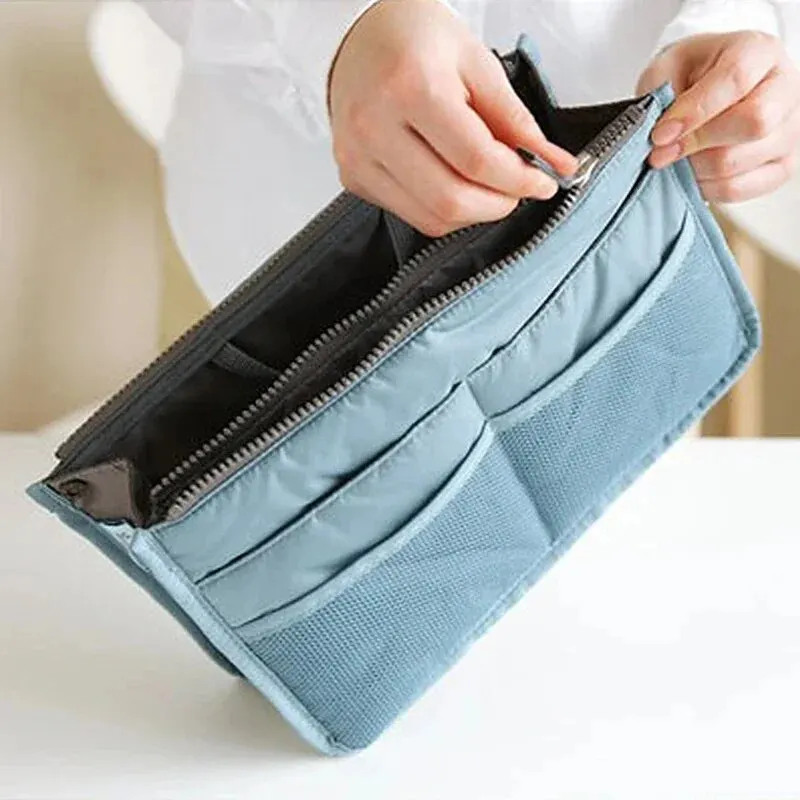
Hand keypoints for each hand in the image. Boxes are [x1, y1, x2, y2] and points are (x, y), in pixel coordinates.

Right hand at [328, 0, 576, 236]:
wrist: (361, 39)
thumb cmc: (418, 42)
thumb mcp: (476, 62)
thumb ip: (516, 119)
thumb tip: (556, 163)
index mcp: (410, 87)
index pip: (476, 160)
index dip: (518, 180)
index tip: (543, 182)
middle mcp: (375, 127)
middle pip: (451, 200)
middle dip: (497, 204)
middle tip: (517, 190)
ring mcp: (358, 157)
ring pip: (431, 218)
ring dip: (473, 213)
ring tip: (489, 187)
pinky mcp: (353, 177)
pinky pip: (410, 215)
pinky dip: (444, 211)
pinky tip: (455, 184)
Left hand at [637, 31, 799, 202]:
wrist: (702, 91)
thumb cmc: (687, 76)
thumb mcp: (667, 69)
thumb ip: (662, 96)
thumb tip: (662, 139)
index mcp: (759, 51)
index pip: (736, 78)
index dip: (695, 111)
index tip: (660, 134)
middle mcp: (784, 88)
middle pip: (754, 123)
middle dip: (697, 143)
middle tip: (660, 152)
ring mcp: (788, 131)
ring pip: (740, 162)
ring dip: (695, 169)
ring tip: (674, 160)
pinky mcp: (780, 167)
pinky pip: (739, 189)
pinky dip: (705, 188)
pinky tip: (692, 174)